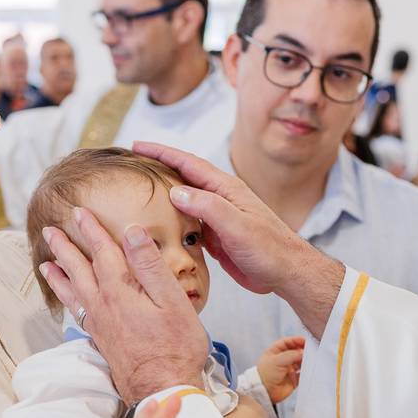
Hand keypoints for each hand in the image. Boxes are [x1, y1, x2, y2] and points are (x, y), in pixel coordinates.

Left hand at [41, 207, 207, 402]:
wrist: (163, 388)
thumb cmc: (176, 347)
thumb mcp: (172, 300)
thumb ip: (149, 264)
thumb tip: (132, 231)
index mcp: (120, 291)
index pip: (102, 251)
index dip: (91, 229)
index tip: (79, 212)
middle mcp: (103, 305)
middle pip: (79, 269)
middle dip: (65, 246)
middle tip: (51, 230)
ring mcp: (100, 324)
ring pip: (73, 291)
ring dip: (59, 273)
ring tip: (47, 262)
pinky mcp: (101, 339)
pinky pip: (76, 311)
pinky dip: (67, 299)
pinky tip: (68, 300)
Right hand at [131, 142, 315, 293]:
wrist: (286, 272)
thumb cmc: (269, 247)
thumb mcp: (237, 225)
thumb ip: (208, 207)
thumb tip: (175, 192)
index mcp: (225, 189)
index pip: (188, 163)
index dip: (162, 152)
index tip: (138, 145)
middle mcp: (219, 199)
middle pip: (183, 177)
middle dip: (158, 167)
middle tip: (132, 162)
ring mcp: (217, 218)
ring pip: (184, 201)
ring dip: (162, 195)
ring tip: (138, 190)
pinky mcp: (216, 237)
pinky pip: (188, 224)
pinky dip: (171, 221)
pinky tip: (158, 224)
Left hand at [257, 336, 305, 403]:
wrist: (264, 392)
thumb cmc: (266, 374)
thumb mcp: (277, 360)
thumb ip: (291, 355)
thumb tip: (303, 352)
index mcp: (275, 352)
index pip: (287, 343)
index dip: (296, 340)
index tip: (305, 341)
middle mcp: (282, 360)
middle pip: (295, 352)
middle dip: (303, 350)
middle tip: (311, 350)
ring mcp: (288, 370)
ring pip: (300, 362)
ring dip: (306, 360)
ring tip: (312, 359)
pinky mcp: (293, 380)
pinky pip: (303, 374)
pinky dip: (307, 372)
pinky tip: (311, 369)